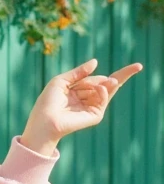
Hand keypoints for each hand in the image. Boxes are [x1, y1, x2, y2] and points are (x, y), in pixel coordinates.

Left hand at [24, 57, 143, 143]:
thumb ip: (79, 72)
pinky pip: (103, 100)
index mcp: (78, 89)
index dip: (105, 74)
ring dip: (106, 83)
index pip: (96, 80)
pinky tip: (102, 87)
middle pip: (108, 85)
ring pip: (106, 90)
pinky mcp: (94, 116)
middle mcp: (86, 98)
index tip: (125, 66)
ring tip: (110, 80)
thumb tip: (96, 62)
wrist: (45, 120)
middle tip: (138, 66)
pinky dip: (103, 92)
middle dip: (122, 75)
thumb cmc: (48, 101)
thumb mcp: (62, 80)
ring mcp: (91, 107)